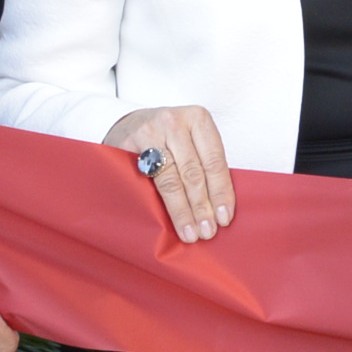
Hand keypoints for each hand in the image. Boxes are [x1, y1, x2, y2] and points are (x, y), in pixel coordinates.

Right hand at [106, 105, 232, 241]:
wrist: (129, 124)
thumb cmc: (168, 138)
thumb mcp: (191, 141)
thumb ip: (205, 165)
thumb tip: (221, 209)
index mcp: (198, 119)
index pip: (214, 162)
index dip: (220, 192)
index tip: (225, 218)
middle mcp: (174, 122)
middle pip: (193, 172)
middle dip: (202, 206)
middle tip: (208, 231)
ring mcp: (149, 132)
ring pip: (170, 179)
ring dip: (182, 210)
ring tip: (190, 233)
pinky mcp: (127, 145)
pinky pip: (146, 181)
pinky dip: (157, 203)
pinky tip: (164, 220)